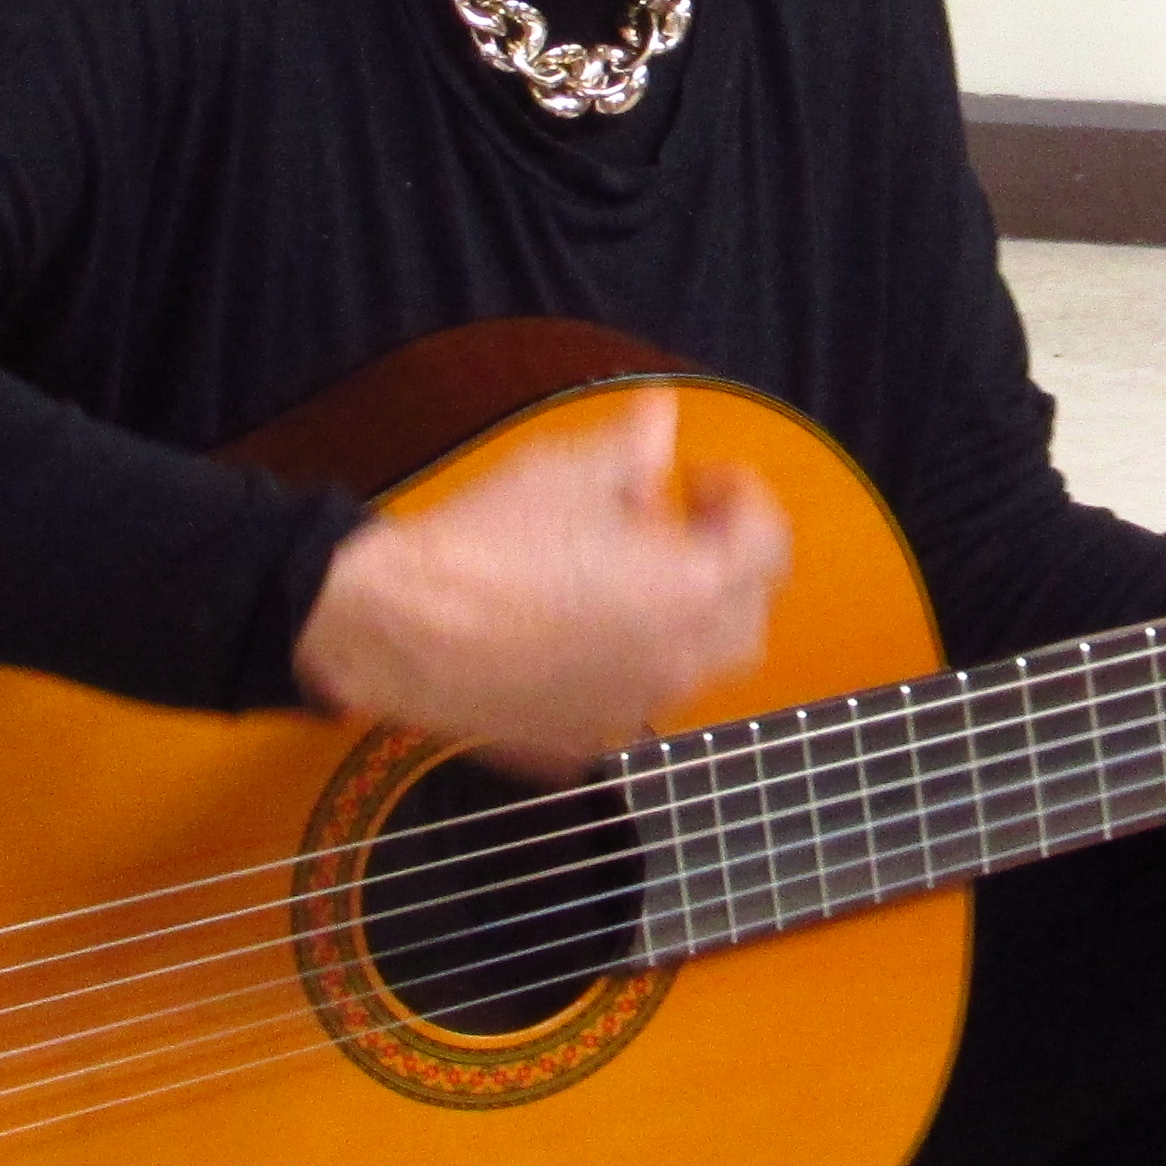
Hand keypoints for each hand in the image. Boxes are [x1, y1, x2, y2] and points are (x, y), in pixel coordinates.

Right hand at [290, 391, 792, 785]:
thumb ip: (635, 445)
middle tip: (678, 524)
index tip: (701, 475)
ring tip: (625, 574)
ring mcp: (631, 711)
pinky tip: (574, 628)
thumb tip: (661, 422)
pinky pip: (628, 699)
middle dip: (727, 565)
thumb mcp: (569, 468)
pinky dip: (625, 662)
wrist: (398, 628)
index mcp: (694, 590)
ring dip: (682, 618)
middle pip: (746, 617)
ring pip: (692, 666)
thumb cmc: (489, 540)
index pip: (767, 546)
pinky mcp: (579, 742)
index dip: (744, 499)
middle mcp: (679, 662)